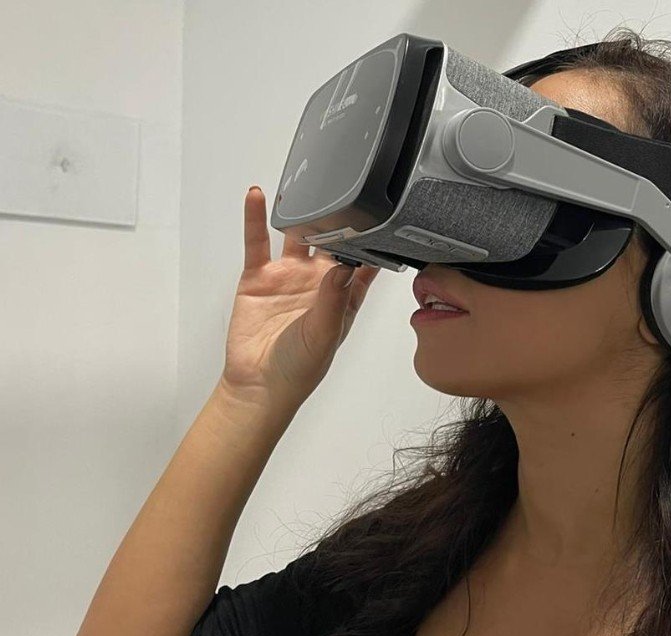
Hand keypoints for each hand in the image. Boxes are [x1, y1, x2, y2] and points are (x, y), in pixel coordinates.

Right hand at [218, 186, 379, 409]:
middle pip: (331, 241)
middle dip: (338, 218)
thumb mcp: (324, 335)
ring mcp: (288, 276)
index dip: (373, 242)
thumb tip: (345, 267)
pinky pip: (256, 242)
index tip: (382, 217)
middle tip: (343, 189)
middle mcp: (318, 282)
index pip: (363, 263)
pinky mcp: (259, 276)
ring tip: (305, 184)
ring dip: (300, 213)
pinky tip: (257, 196)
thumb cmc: (299, 368)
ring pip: (296, 235)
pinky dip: (255, 218)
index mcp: (343, 296)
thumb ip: (334, 301)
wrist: (258, 383)